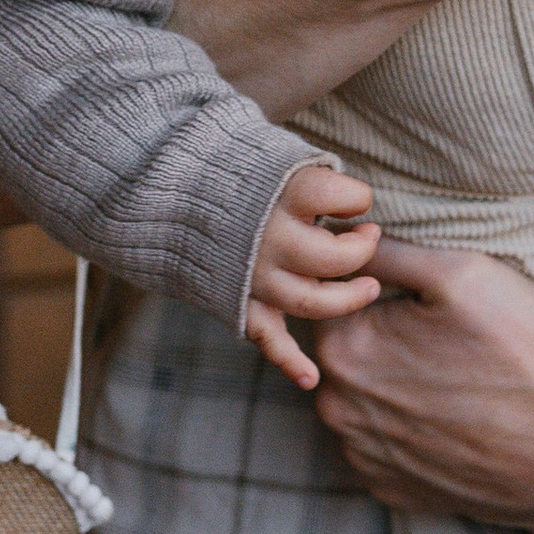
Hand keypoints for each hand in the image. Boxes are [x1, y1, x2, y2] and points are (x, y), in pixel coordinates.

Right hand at [244, 163, 380, 389]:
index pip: (345, 197)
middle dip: (361, 252)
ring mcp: (252, 273)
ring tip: (370, 288)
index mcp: (282, 191)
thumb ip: (310, 175)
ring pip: (311, 301)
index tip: (354, 199)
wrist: (163, 190)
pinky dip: (288, 361)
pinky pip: (265, 336)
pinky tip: (312, 379)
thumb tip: (349, 197)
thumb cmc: (232, 167)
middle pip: (333, 258)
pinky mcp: (238, 299)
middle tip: (370, 238)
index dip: (358, 199)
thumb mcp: (274, 154)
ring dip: (345, 300)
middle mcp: (268, 236)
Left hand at [309, 238, 533, 523]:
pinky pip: (384, 446)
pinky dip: (408, 429)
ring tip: (454, 377)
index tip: (420, 294)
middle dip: (382, 337)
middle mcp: (339, 411)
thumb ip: (388, 251)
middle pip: (344, 352)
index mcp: (344, 350)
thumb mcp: (461, 273)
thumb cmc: (523, 351)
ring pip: (363, 401)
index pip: (332, 299)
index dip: (375, 287)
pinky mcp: (392, 491)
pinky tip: (454, 418)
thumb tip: (345, 238)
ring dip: (393, 384)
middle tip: (445, 335)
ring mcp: (364, 458)